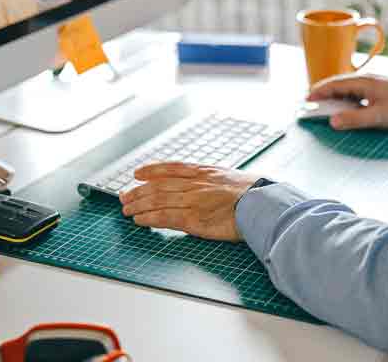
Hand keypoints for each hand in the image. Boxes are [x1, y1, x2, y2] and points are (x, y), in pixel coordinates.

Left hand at [120, 162, 259, 241]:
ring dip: (138, 205)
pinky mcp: (194, 220)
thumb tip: (204, 182)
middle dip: (138, 190)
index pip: (171, 168)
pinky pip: (165, 218)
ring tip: (126, 209)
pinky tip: (139, 220)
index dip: (152, 170)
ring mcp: (193, 201)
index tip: (137, 173)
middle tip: (124, 195)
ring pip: (157, 200)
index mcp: (204, 171)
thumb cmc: (254, 193)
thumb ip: (213, 179)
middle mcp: (195, 184)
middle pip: (158, 185)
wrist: (262, 204)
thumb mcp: (230, 177)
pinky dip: (149, 219)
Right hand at [306, 73, 387, 130]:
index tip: (307, 99)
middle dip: (324, 92)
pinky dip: (346, 98)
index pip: (335, 84)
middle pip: (339, 84)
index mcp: (363, 82)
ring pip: (348, 87)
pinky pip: (357, 91)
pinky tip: (347, 106)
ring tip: (325, 105)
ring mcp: (373, 84)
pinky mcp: (379, 89)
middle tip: (311, 102)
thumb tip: (332, 121)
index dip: (319, 91)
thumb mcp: (378, 117)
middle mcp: (366, 80)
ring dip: (335, 95)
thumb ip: (354, 119)